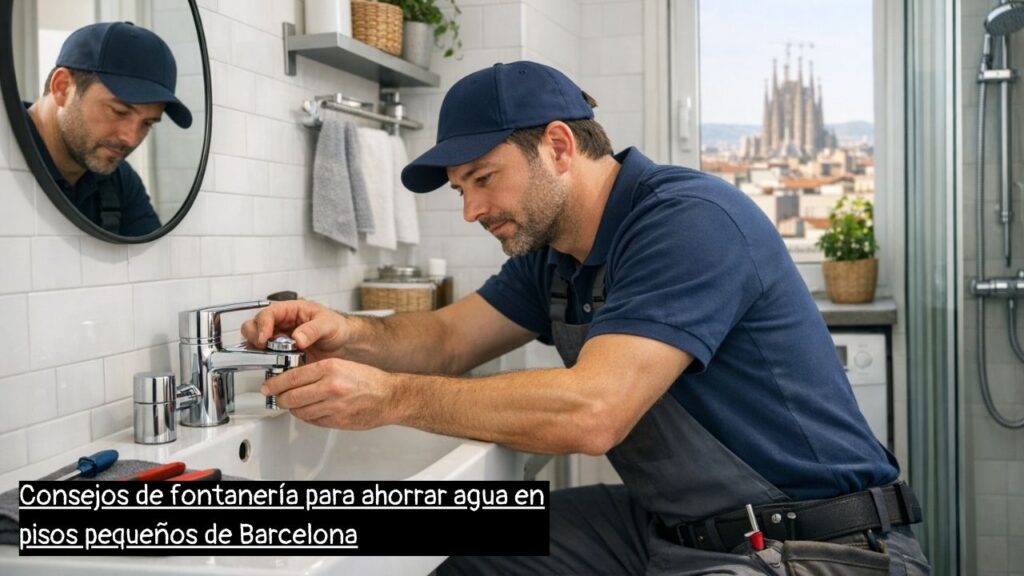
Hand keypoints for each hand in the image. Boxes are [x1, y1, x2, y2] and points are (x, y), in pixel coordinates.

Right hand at [241, 300, 347, 362]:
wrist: (343, 344)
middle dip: (253, 337)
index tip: (264, 338)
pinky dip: (267, 364)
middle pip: (252, 326)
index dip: (262, 325)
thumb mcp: (328, 324)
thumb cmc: (336, 326)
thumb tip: (297, 338)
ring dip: (258, 352)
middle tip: (263, 348)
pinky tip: (278, 367)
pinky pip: (266, 359)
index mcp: (290, 311)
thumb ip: (313, 329)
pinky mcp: (280, 356)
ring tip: (272, 358)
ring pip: (255, 343)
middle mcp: (280, 325)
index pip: (267, 313)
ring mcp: (278, 340)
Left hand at [262, 358, 395, 429]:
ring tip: (296, 404)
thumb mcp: (341, 365)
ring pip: (299, 412)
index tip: (268, 386)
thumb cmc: (368, 380)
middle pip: (291, 397)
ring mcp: (334, 406)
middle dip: (280, 399)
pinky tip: (312, 410)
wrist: (389, 397)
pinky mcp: (337, 421)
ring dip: (293, 409)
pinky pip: (312, 421)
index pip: (292, 377)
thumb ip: (316, 370)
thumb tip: (292, 377)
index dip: (275, 383)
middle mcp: (331, 387)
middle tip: (278, 397)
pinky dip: (308, 416)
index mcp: (330, 368)